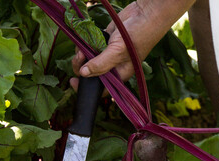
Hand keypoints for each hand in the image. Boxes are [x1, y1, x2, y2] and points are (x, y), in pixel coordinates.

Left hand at [70, 0, 194, 90]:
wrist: (145, 14)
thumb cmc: (137, 36)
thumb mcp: (117, 52)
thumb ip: (100, 64)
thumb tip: (83, 74)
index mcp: (119, 74)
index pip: (101, 87)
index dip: (86, 87)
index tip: (73, 81)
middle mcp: (113, 66)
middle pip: (91, 73)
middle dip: (81, 66)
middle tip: (79, 56)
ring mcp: (108, 53)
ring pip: (89, 59)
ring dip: (82, 54)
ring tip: (81, 47)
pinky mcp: (105, 41)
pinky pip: (90, 46)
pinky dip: (85, 44)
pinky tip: (84, 40)